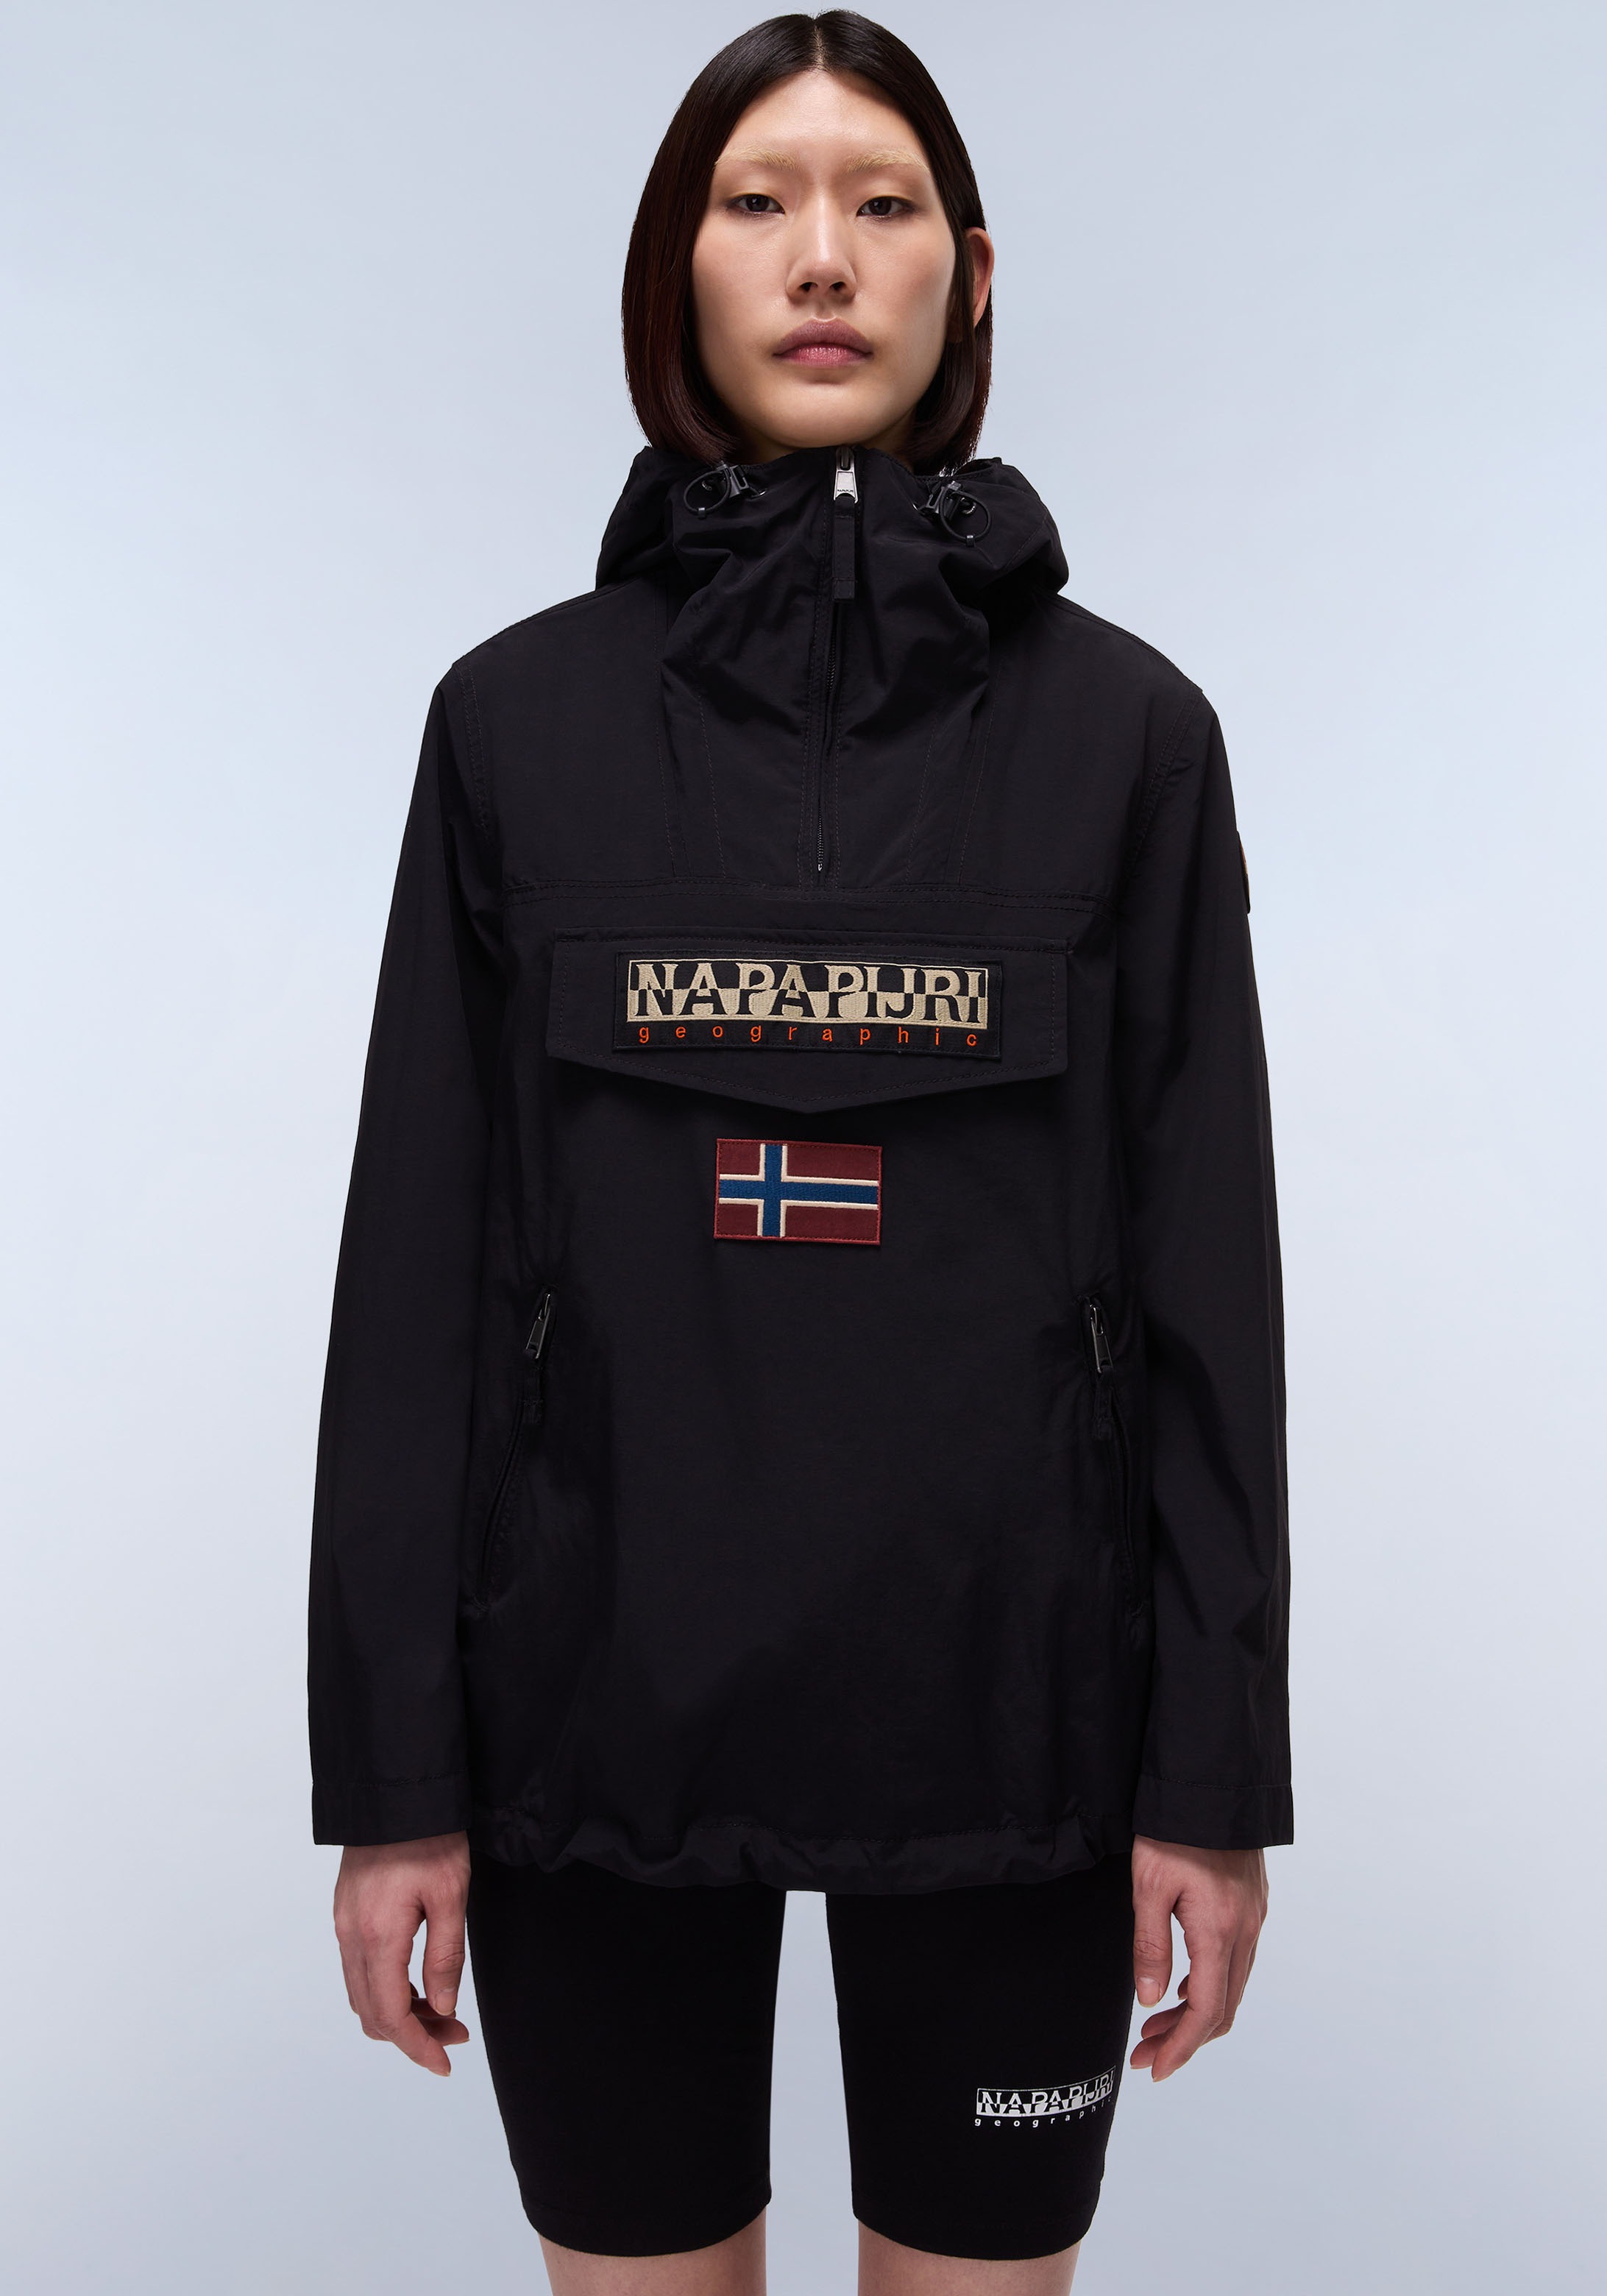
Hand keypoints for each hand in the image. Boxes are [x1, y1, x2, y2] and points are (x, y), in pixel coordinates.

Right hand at [333, 1831, 471, 2075]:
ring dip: (399, 2013)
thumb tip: (442, 2009)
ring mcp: (344, 1925)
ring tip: (442, 2010)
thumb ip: (445, 1957)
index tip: (444, 2063)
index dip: (417, 2047)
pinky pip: (359, 1970)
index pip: (391, 2016)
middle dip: (412, 2034)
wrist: (396, 1792)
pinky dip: (386, 1989)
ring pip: (363, 1995)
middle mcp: (351, 1936)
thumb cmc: (429, 1836)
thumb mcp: (451, 1895)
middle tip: (455, 2034)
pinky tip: (417, 1982)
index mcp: (377, 1936)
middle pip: (372, 2013)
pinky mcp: (346, 1913)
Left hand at [1129, 1835, 1266, 2080]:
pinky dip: (1210, 1985)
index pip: (1206, 2012)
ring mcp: (1254, 1917)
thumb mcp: (1148, 1886)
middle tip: (1145, 2053)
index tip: (1155, 2070)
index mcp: (1220, 1931)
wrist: (1212, 1783)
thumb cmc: (1173, 1829)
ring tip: (1154, 2025)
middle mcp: (1246, 1930)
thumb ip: (1150, 1946)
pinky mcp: (1253, 1904)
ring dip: (1196, 2014)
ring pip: (1232, 1987)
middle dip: (1184, 2039)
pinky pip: (1238, 1962)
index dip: (1181, 2048)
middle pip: (1222, 2008)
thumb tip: (1151, 2001)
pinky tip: (1183, 1986)